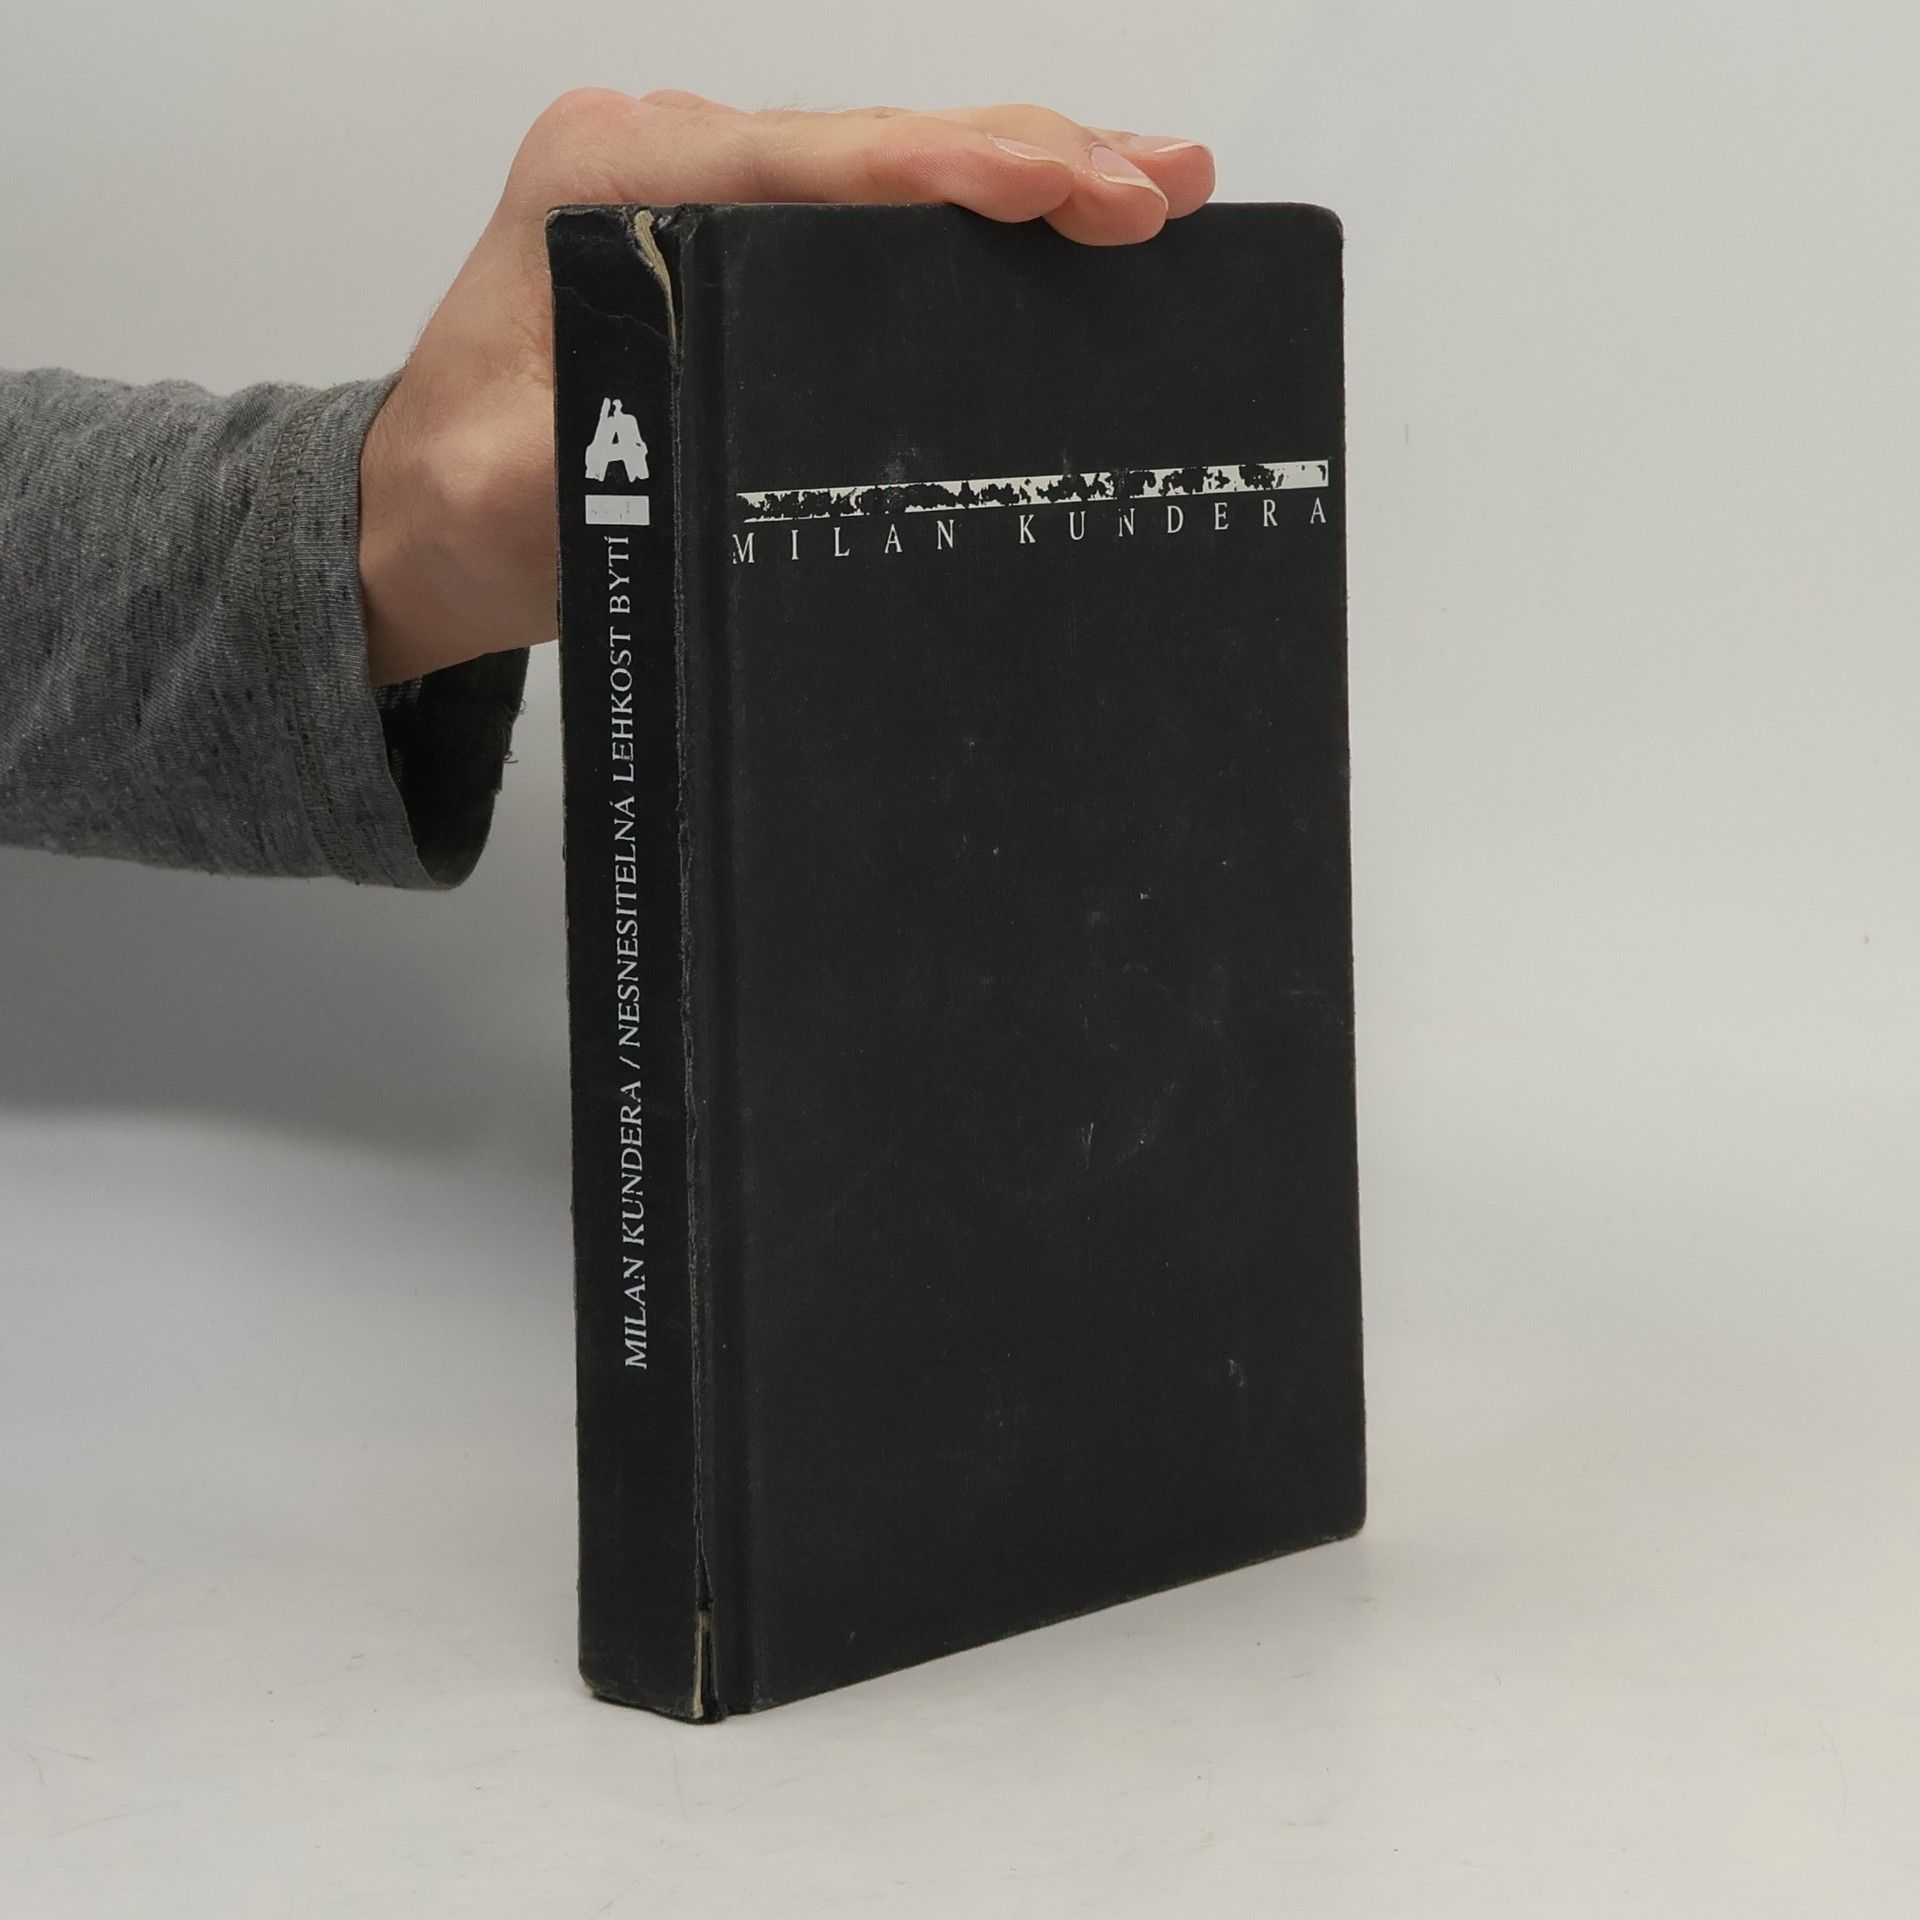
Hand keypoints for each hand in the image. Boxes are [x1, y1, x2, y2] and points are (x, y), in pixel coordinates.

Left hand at [357, 89, 1215, 685]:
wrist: (415, 518)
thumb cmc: (461, 500)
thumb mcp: (513, 490)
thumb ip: (596, 447)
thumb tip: (699, 421)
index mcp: (611, 182)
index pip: (814, 156)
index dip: (955, 166)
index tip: (1069, 186)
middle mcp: (660, 157)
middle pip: (873, 141)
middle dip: (1027, 155)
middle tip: (1164, 186)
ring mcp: (697, 189)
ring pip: (884, 162)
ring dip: (1020, 169)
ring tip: (1150, 186)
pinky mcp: (726, 235)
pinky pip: (866, 205)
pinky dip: (967, 209)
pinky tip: (1054, 216)